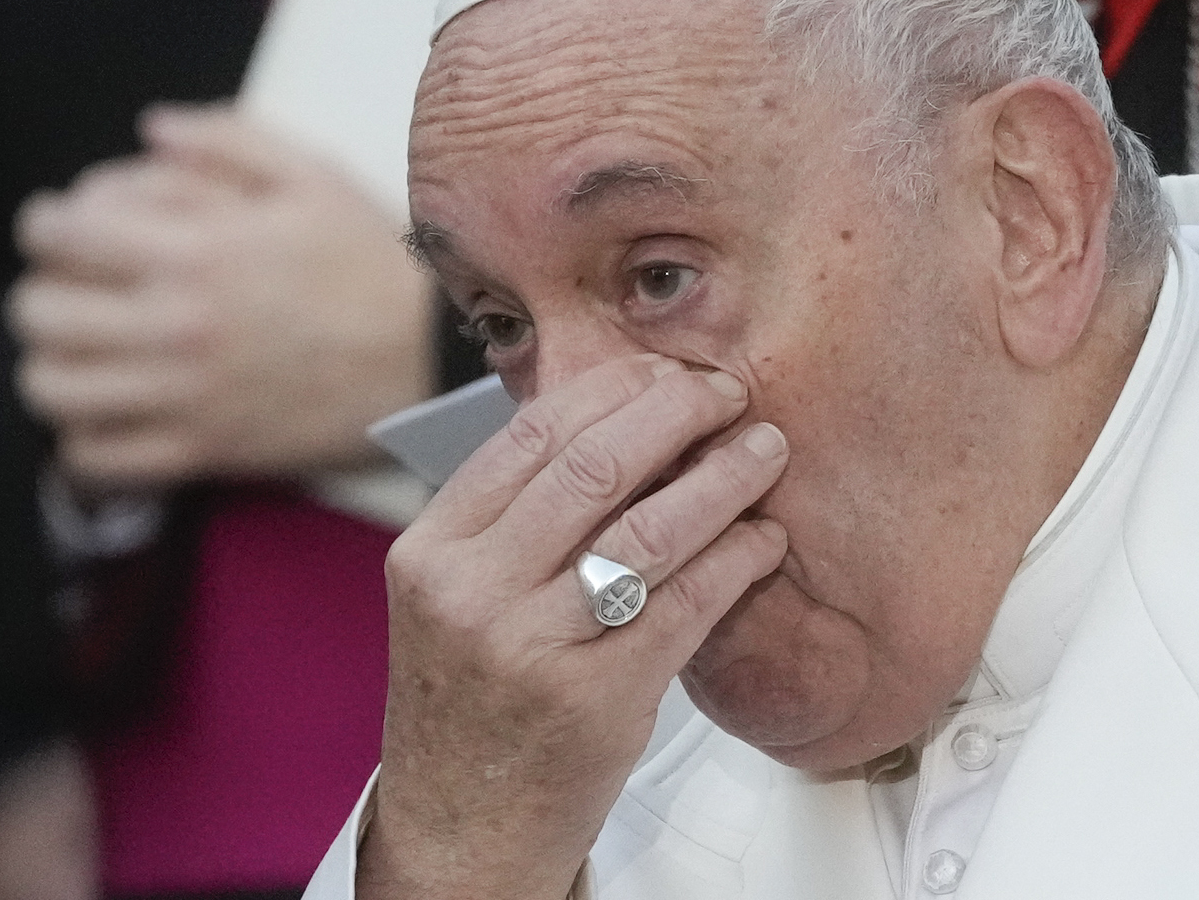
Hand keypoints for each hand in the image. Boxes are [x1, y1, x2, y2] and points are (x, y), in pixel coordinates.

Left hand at [9, 106, 434, 490]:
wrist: (433, 359)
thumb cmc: (376, 266)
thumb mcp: (316, 177)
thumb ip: (228, 140)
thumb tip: (152, 130)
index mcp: (198, 251)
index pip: (61, 234)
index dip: (47, 223)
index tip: (61, 226)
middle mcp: (177, 325)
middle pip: (40, 312)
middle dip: (45, 290)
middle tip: (74, 289)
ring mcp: (185, 396)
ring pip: (53, 387)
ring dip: (54, 363)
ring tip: (84, 351)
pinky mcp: (204, 450)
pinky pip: (97, 457)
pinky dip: (84, 436)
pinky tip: (113, 410)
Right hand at [359, 355, 788, 899]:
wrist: (461, 828)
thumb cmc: (472, 699)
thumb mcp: (457, 596)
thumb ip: (515, 516)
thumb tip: (622, 415)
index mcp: (432, 549)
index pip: (533, 434)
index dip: (616, 388)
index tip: (668, 370)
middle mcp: (473, 592)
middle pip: (596, 465)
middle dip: (677, 412)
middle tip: (728, 393)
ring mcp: (533, 647)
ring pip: (651, 529)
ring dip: (725, 477)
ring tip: (766, 450)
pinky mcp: (597, 698)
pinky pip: (687, 604)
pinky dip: (736, 559)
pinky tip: (763, 538)